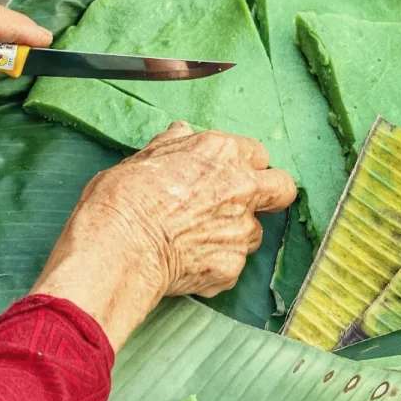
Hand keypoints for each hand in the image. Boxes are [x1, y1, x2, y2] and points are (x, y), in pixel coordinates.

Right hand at [32, 122, 297, 349]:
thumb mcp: (142, 158)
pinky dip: (214, 266)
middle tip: (244, 204)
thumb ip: (173, 146)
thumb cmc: (122, 198)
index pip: (258, 154)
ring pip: (254, 233)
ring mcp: (241, 231)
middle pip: (282, 189)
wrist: (119, 249)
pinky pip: (231, 265)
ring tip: (196, 240)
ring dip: (234, 235)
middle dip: (271, 195)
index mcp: (222, 152)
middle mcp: (241, 188)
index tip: (229, 174)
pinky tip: (184, 264)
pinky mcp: (232, 267)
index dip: (244, 165)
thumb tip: (182, 134)